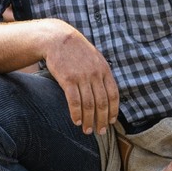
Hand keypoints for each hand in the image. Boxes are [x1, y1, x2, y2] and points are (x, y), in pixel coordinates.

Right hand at [42, 20, 119, 134]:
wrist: (58, 38)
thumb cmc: (77, 51)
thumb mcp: (95, 59)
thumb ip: (101, 74)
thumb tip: (107, 93)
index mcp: (105, 70)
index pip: (113, 95)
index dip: (113, 111)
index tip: (110, 122)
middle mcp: (95, 74)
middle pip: (102, 103)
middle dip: (102, 120)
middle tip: (100, 132)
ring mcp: (82, 76)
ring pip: (89, 104)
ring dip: (89, 120)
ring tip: (87, 130)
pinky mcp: (68, 79)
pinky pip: (74, 101)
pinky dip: (76, 114)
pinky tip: (76, 121)